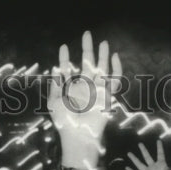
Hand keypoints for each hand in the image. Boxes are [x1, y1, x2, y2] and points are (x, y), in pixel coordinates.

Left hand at [49, 31, 122, 169]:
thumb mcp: (54, 102)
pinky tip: (114, 56)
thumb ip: (55, 86)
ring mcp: (96, 91)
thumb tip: (55, 69)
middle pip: (87, 64)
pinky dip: (116, 69)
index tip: (63, 47)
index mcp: (71, 89)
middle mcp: (84, 88)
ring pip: (102, 69)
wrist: (78, 136)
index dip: (64, 58)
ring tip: (103, 42)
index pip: (68, 70)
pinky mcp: (107, 96)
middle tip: (87, 33)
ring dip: (102, 56)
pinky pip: (115, 80)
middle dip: (87, 49)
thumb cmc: (64, 122)